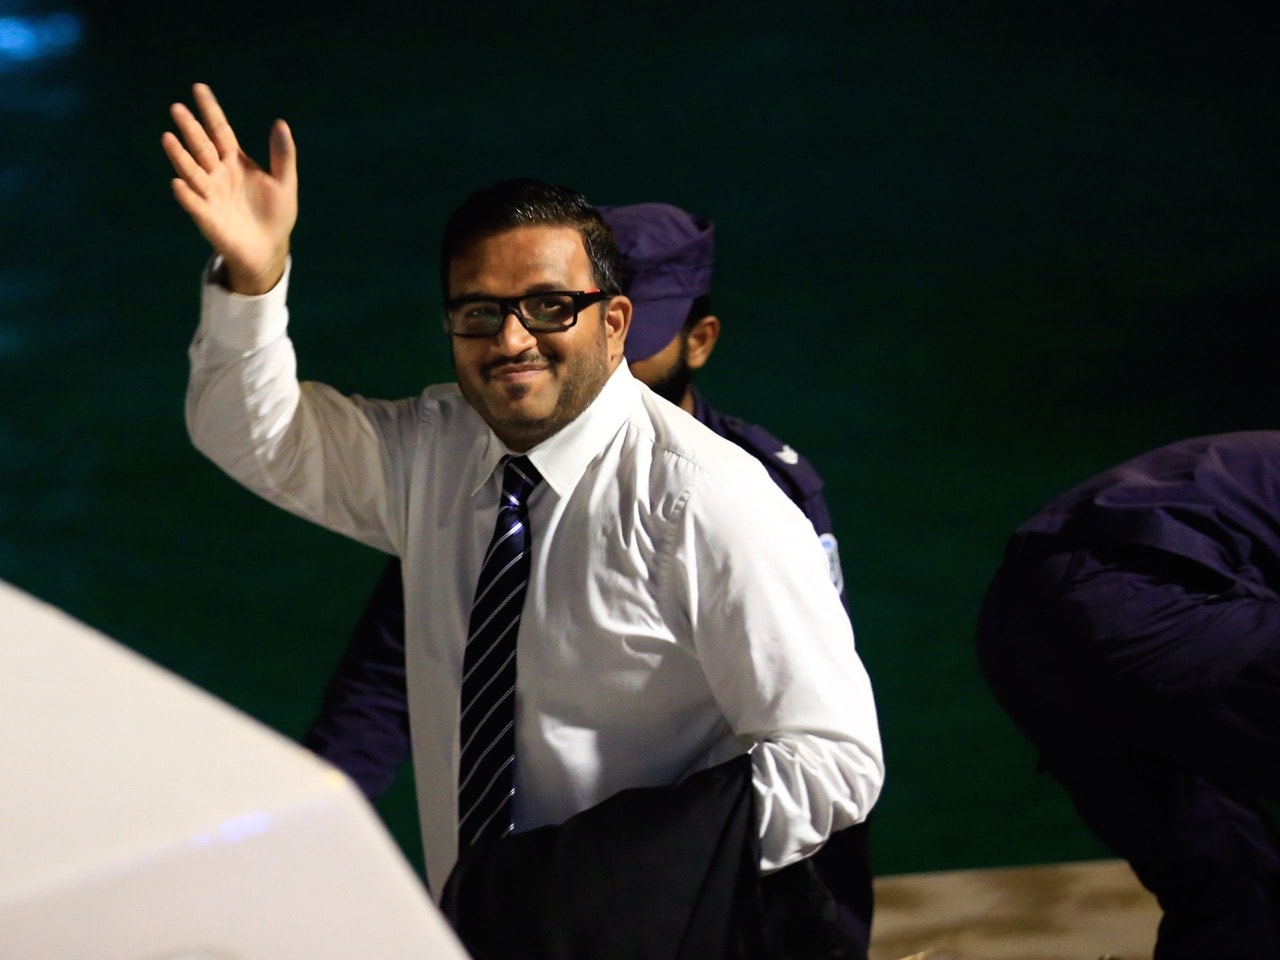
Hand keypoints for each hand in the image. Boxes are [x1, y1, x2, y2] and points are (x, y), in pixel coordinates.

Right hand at [162, 83, 296, 294]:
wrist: (270, 248)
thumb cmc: (275, 213)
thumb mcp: (284, 182)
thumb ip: (282, 155)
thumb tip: (280, 123)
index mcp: (235, 161)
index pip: (220, 130)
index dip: (210, 110)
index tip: (199, 88)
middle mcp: (218, 174)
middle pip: (202, 147)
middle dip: (190, 129)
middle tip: (178, 108)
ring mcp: (210, 195)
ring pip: (192, 172)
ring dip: (180, 156)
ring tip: (167, 138)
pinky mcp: (208, 218)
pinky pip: (195, 205)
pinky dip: (186, 195)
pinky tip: (178, 184)